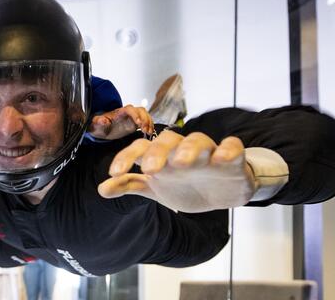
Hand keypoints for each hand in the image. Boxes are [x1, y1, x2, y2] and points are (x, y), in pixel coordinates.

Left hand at [89, 105, 154, 139]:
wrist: (101, 129)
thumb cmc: (99, 126)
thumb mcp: (96, 124)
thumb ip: (99, 122)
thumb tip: (103, 121)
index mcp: (118, 112)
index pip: (129, 109)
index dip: (135, 114)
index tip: (138, 123)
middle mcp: (127, 113)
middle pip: (140, 110)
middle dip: (145, 119)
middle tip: (145, 130)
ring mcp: (132, 117)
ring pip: (145, 114)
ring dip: (149, 122)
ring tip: (148, 132)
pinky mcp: (135, 124)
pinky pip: (146, 121)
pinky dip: (149, 126)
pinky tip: (149, 133)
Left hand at [98, 131, 255, 212]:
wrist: (221, 193)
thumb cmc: (186, 186)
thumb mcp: (156, 189)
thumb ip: (130, 185)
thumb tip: (101, 189)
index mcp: (162, 156)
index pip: (140, 148)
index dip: (126, 157)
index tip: (114, 173)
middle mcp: (182, 151)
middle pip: (168, 140)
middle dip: (158, 152)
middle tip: (151, 169)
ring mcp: (208, 153)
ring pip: (198, 140)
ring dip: (189, 150)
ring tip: (182, 163)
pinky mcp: (232, 159)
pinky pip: (232, 147)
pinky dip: (228, 150)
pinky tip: (221, 158)